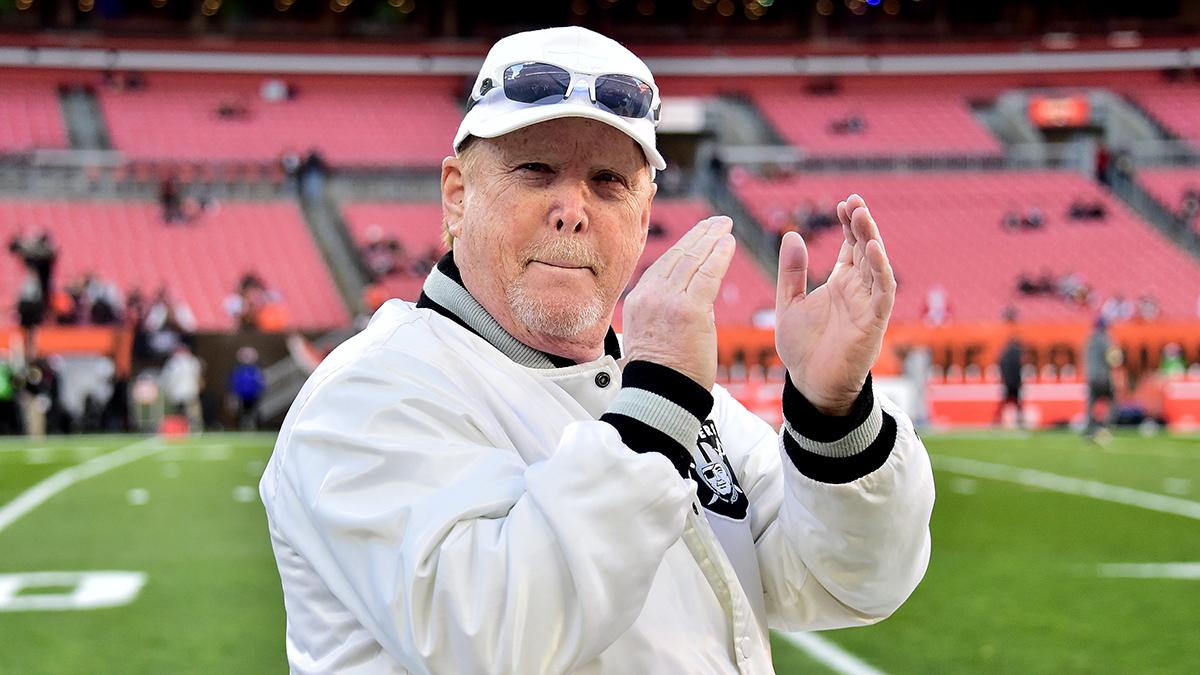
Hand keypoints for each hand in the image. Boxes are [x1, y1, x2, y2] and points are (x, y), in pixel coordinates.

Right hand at [621, 217, 735, 390]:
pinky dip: (720, 255)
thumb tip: (688, 297)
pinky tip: (729, 243)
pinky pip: (708, 273)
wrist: (661, 395)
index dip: (684, 246)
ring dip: (711, 238)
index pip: (664, 265)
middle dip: (699, 235)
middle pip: (678, 256)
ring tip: (724, 226)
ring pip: (693, 260)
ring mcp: (668, 301)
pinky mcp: (689, 309)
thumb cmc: (663, 374)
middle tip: (715, 222)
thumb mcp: (652, 334)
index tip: (698, 235)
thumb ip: (665, 310)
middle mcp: (650, 295)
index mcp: (639, 301)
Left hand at [775, 194, 894, 414]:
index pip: (851, 246)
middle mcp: (858, 291)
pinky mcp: (873, 322)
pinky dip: (880, 270)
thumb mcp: (788, 303)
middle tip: (853, 200)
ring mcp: (867, 305)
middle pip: (866, 250)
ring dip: (871, 239)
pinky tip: (873, 248)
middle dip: (861, 224)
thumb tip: (792, 235)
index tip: (842, 202)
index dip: (849, 224)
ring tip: (862, 215)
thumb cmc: (803, 348)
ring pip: (876, 265)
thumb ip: (791, 272)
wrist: (809, 385)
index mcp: (841, 284)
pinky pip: (881, 292)